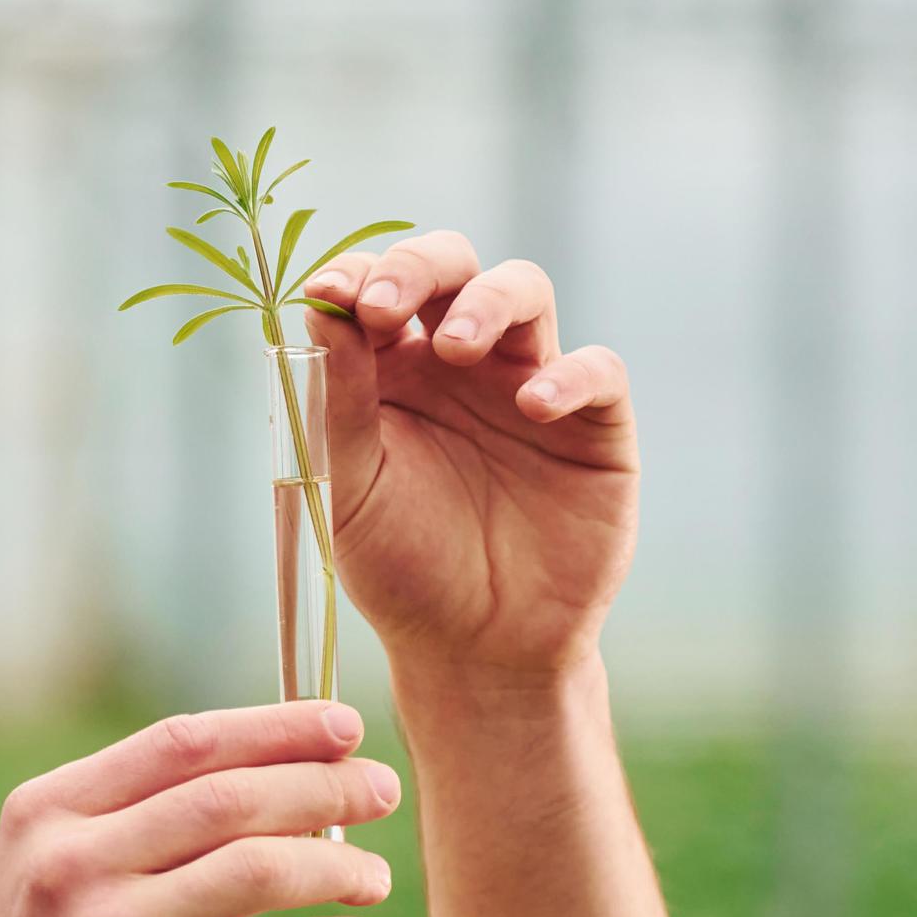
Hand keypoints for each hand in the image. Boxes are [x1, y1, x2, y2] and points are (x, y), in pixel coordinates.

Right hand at [0, 699, 404, 916]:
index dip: (275, 727)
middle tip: (382, 790)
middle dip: (323, 785)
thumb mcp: (55, 880)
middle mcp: (66, 868)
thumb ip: (135, 822)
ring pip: (257, 870)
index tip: (343, 725)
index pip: (180, 743)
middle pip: (228, 797)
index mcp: (45, 815)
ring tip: (373, 877)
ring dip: (337, 865)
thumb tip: (282, 769)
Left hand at [301, 233, 635, 677]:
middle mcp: (461, 364)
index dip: (356, 275)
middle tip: (383, 304)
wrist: (476, 649)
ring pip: (524, 290)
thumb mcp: (351, 487)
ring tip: (455, 347)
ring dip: (487, 301)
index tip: (331, 294)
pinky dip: (567, 374)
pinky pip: (596, 369)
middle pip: (452, 267)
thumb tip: (320, 308)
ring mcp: (529, 384)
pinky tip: (532, 407)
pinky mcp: (593, 425)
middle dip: (418, 267)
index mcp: (392, 371)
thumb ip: (337, 399)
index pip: (377, 290)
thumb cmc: (403, 568)